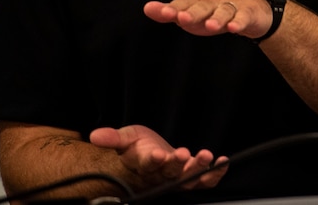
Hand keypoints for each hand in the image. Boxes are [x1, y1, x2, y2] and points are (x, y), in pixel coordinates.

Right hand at [89, 124, 226, 189]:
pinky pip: (203, 181)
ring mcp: (176, 177)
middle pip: (169, 172)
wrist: (146, 156)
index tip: (157, 154)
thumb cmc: (135, 148)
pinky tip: (222, 163)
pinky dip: (214, 174)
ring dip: (199, 168)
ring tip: (206, 156)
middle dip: (177, 164)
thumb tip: (95, 135)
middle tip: (183, 153)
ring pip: (187, 178)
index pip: (147, 165)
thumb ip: (113, 138)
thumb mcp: (124, 138)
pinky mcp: (188, 176)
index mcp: (143, 166)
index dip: (152, 161)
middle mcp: (160, 175)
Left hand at [144, 0, 270, 38]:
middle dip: (193, 12)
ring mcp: (231, 6)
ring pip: (224, 11)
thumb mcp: (192, 13)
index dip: (174, 8)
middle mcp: (213, 1)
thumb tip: (147, 8)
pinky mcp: (247, 13)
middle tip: (183, 18)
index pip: (184, 3)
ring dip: (217, 18)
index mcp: (198, 1)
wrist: (252, 5)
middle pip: (203, 6)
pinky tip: (233, 28)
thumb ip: (170, 12)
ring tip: (210, 26)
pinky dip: (239, 21)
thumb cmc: (215, 11)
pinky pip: (243, 17)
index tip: (164, 12)